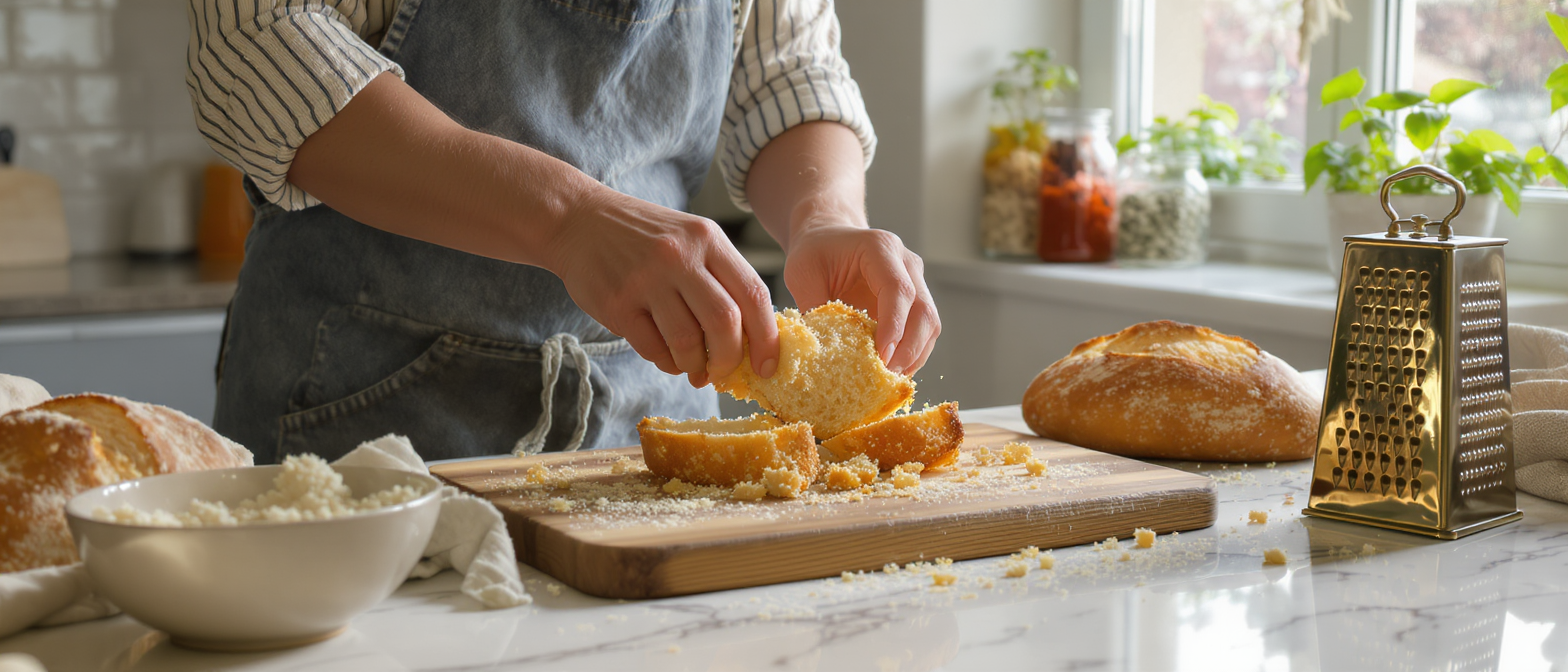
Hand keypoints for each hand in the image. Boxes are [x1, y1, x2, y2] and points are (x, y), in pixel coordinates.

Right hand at [546, 185, 778, 386]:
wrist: (578, 219)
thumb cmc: (645, 237)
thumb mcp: (690, 238)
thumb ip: (722, 279)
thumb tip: (753, 341)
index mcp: (708, 239)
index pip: (753, 294)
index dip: (767, 338)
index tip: (769, 366)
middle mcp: (679, 256)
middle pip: (725, 322)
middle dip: (730, 359)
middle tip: (724, 372)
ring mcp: (646, 279)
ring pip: (688, 341)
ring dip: (696, 366)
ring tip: (694, 369)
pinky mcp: (617, 303)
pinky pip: (654, 349)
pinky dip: (668, 363)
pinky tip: (669, 358)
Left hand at [783, 224, 939, 373]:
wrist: (829, 238)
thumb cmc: (815, 253)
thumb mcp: (803, 274)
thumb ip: (813, 308)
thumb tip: (820, 353)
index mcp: (880, 248)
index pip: (898, 289)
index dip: (894, 325)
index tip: (881, 356)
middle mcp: (907, 263)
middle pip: (923, 311)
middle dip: (908, 349)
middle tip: (885, 376)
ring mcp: (917, 282)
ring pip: (930, 325)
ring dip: (914, 356)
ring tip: (889, 380)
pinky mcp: (916, 302)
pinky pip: (923, 333)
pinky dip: (912, 355)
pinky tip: (892, 371)